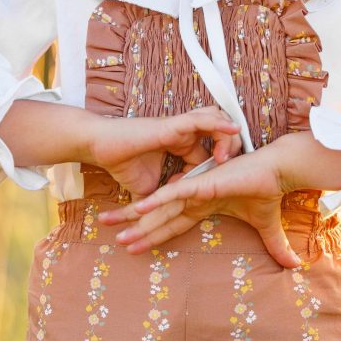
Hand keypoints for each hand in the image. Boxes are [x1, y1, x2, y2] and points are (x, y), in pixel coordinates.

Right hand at [86, 106, 241, 198]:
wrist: (100, 147)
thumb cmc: (122, 163)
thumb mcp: (149, 188)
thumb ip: (163, 198)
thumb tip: (166, 221)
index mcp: (182, 144)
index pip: (212, 148)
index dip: (225, 159)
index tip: (236, 175)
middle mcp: (184, 133)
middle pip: (219, 130)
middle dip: (233, 143)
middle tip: (240, 162)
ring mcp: (179, 126)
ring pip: (215, 120)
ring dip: (228, 134)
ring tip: (235, 150)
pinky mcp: (173, 124)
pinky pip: (201, 119)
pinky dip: (218, 123)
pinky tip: (233, 130)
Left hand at [98, 143, 301, 267]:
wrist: (278, 170)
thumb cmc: (268, 191)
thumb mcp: (266, 225)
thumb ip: (273, 245)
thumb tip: (291, 266)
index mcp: (202, 204)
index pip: (172, 224)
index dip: (152, 236)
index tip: (131, 247)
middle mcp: (194, 197)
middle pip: (158, 216)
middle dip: (133, 227)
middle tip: (110, 237)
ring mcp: (195, 189)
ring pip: (160, 206)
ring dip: (136, 218)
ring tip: (112, 228)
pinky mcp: (202, 182)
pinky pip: (175, 192)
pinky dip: (157, 200)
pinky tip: (138, 208)